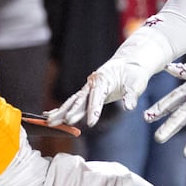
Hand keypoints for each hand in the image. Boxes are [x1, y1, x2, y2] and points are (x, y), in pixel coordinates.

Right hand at [47, 25, 172, 126]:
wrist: (130, 63)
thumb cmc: (133, 74)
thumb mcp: (136, 84)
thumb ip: (131, 95)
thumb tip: (129, 107)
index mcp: (103, 80)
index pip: (97, 97)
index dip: (93, 110)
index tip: (91, 123)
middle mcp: (92, 83)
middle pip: (79, 99)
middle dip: (69, 112)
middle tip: (60, 122)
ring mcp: (88, 88)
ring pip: (73, 101)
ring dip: (61, 111)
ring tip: (49, 121)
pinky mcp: (88, 93)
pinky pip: (74, 102)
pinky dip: (64, 109)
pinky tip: (53, 116)